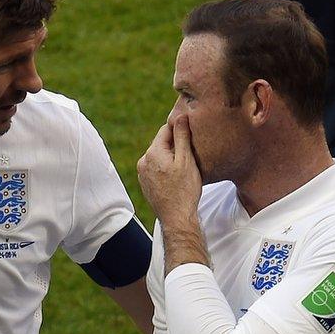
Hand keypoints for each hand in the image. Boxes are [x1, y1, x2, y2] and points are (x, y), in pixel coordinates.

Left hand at [137, 115, 208, 272]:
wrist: (176, 218)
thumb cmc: (185, 189)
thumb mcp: (186, 160)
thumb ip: (181, 136)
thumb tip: (179, 115)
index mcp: (152, 152)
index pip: (165, 130)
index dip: (179, 128)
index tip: (190, 129)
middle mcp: (143, 161)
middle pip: (161, 144)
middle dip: (175, 144)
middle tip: (191, 150)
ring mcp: (142, 174)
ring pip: (159, 157)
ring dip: (170, 157)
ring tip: (185, 166)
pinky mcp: (145, 184)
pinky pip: (156, 169)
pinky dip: (165, 169)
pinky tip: (177, 177)